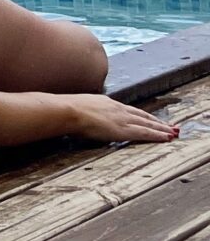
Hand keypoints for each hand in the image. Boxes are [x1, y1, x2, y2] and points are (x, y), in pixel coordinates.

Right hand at [64, 96, 179, 144]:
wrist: (68, 110)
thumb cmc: (67, 110)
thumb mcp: (79, 107)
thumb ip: (86, 112)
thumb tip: (81, 116)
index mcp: (107, 103)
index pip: (130, 110)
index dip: (142, 116)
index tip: (152, 120)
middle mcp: (118, 109)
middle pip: (143, 116)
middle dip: (158, 122)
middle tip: (170, 126)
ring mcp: (122, 118)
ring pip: (148, 124)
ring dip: (162, 129)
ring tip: (173, 133)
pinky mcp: (123, 130)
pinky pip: (145, 133)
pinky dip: (157, 135)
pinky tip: (166, 138)